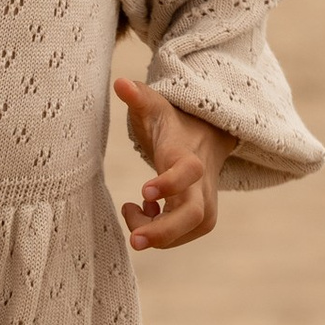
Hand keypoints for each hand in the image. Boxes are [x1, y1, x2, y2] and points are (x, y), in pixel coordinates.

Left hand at [115, 78, 230, 252]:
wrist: (205, 137)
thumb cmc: (173, 123)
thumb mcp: (156, 107)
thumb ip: (138, 97)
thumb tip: (119, 83)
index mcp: (188, 155)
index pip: (189, 172)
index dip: (170, 184)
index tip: (144, 192)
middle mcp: (202, 183)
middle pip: (195, 215)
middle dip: (165, 231)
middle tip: (133, 241)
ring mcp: (204, 203)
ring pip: (189, 231)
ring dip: (157, 234)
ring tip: (131, 211)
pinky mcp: (200, 218)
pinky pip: (181, 236)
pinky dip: (160, 233)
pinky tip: (143, 213)